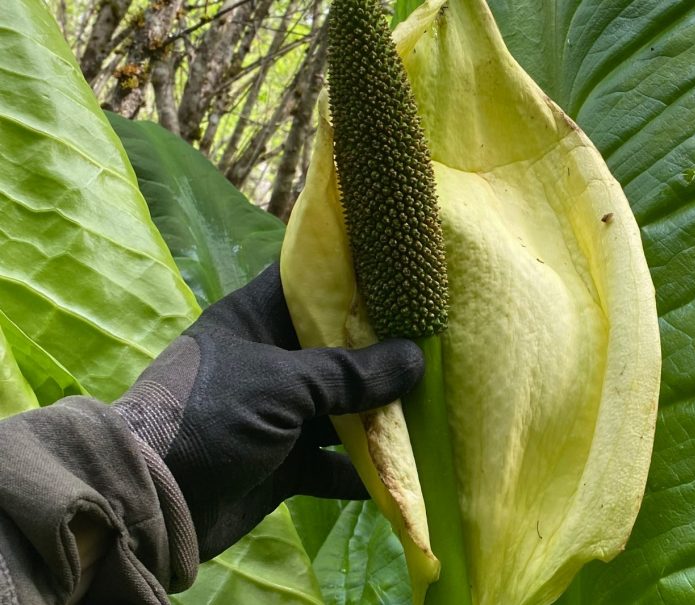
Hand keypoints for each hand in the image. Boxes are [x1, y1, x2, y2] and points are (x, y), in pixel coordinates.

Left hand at [114, 264, 422, 559]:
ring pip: (341, 408)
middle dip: (383, 349)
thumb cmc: (209, 418)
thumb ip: (350, 374)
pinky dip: (366, 469)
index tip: (403, 268)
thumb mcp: (282, 385)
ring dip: (381, 412)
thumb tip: (415, 359)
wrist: (155, 504)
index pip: (306, 281)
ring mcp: (277, 415)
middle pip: (336, 348)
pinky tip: (408, 467)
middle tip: (437, 338)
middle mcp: (268, 362)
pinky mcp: (283, 463)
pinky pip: (334, 462)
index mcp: (252, 320)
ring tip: (435, 402)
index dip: (351, 273)